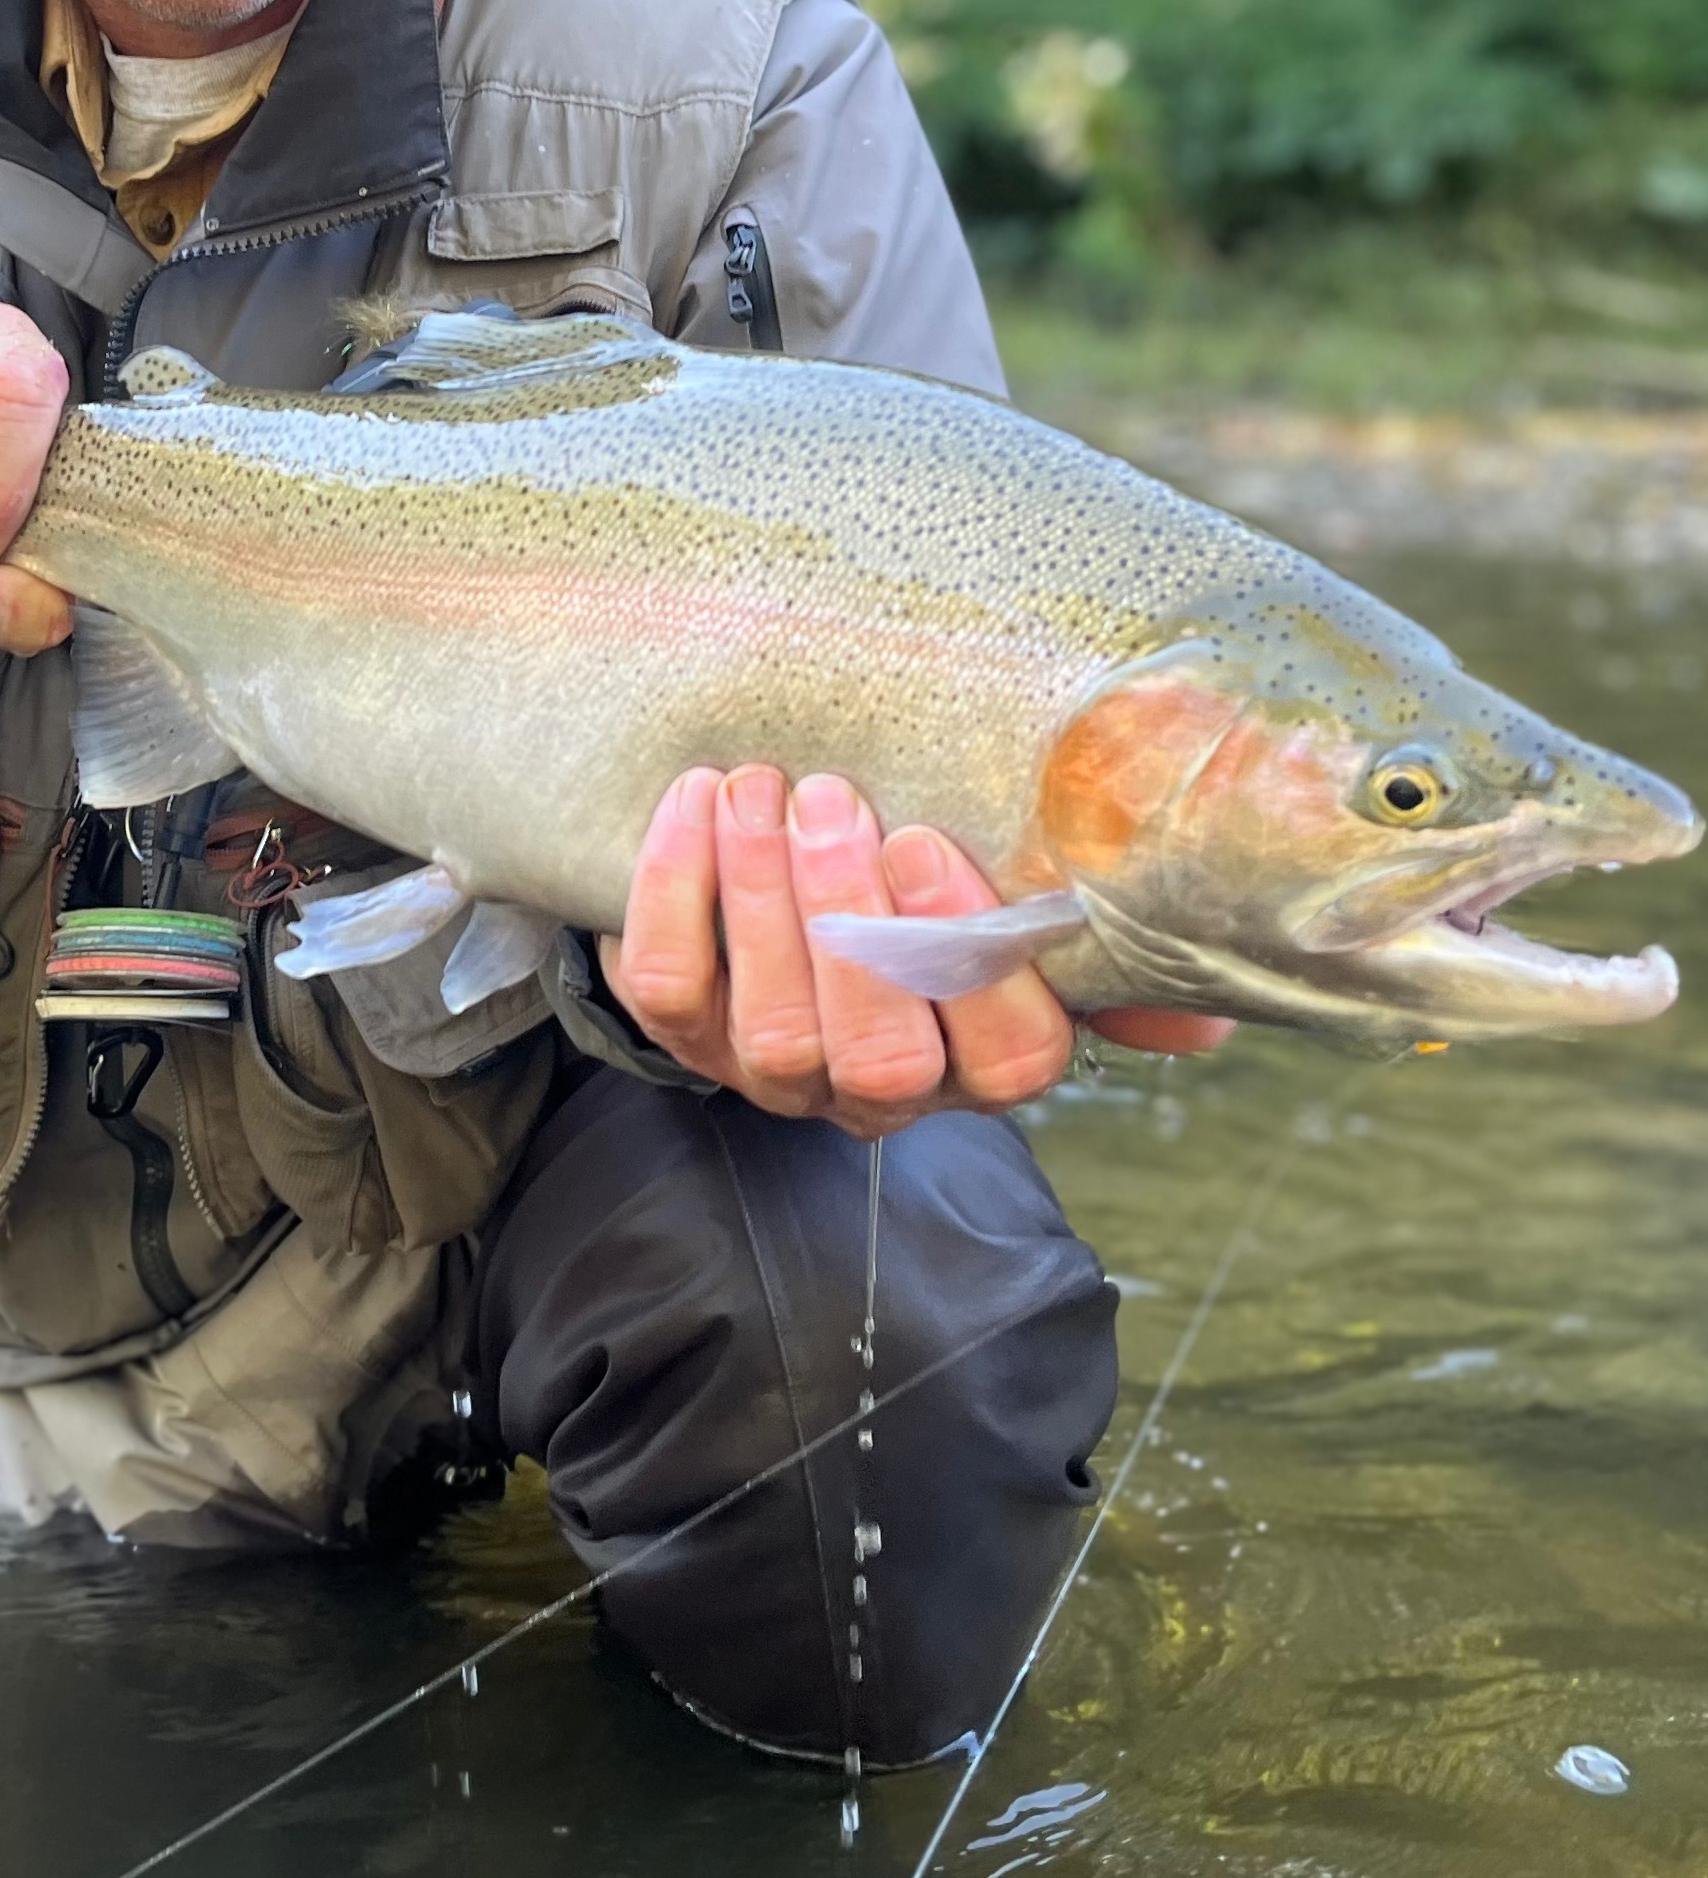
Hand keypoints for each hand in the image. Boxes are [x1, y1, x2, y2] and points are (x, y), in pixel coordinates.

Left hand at [600, 766, 1230, 1136]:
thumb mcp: (1018, 898)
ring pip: (769, 1027)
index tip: (927, 842)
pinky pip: (668, 984)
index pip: (1012, 1062)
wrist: (779, 867)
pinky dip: (676, 887)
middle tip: (834, 800)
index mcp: (983, 1061)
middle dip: (851, 920)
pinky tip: (698, 799)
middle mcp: (881, 1090)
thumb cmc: (925, 878)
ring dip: (762, 896)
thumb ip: (1099, 940)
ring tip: (765, 787)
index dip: (968, 957)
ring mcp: (775, 1072)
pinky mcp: (685, 1032)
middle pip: (877, 1055)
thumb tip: (1209, 1005)